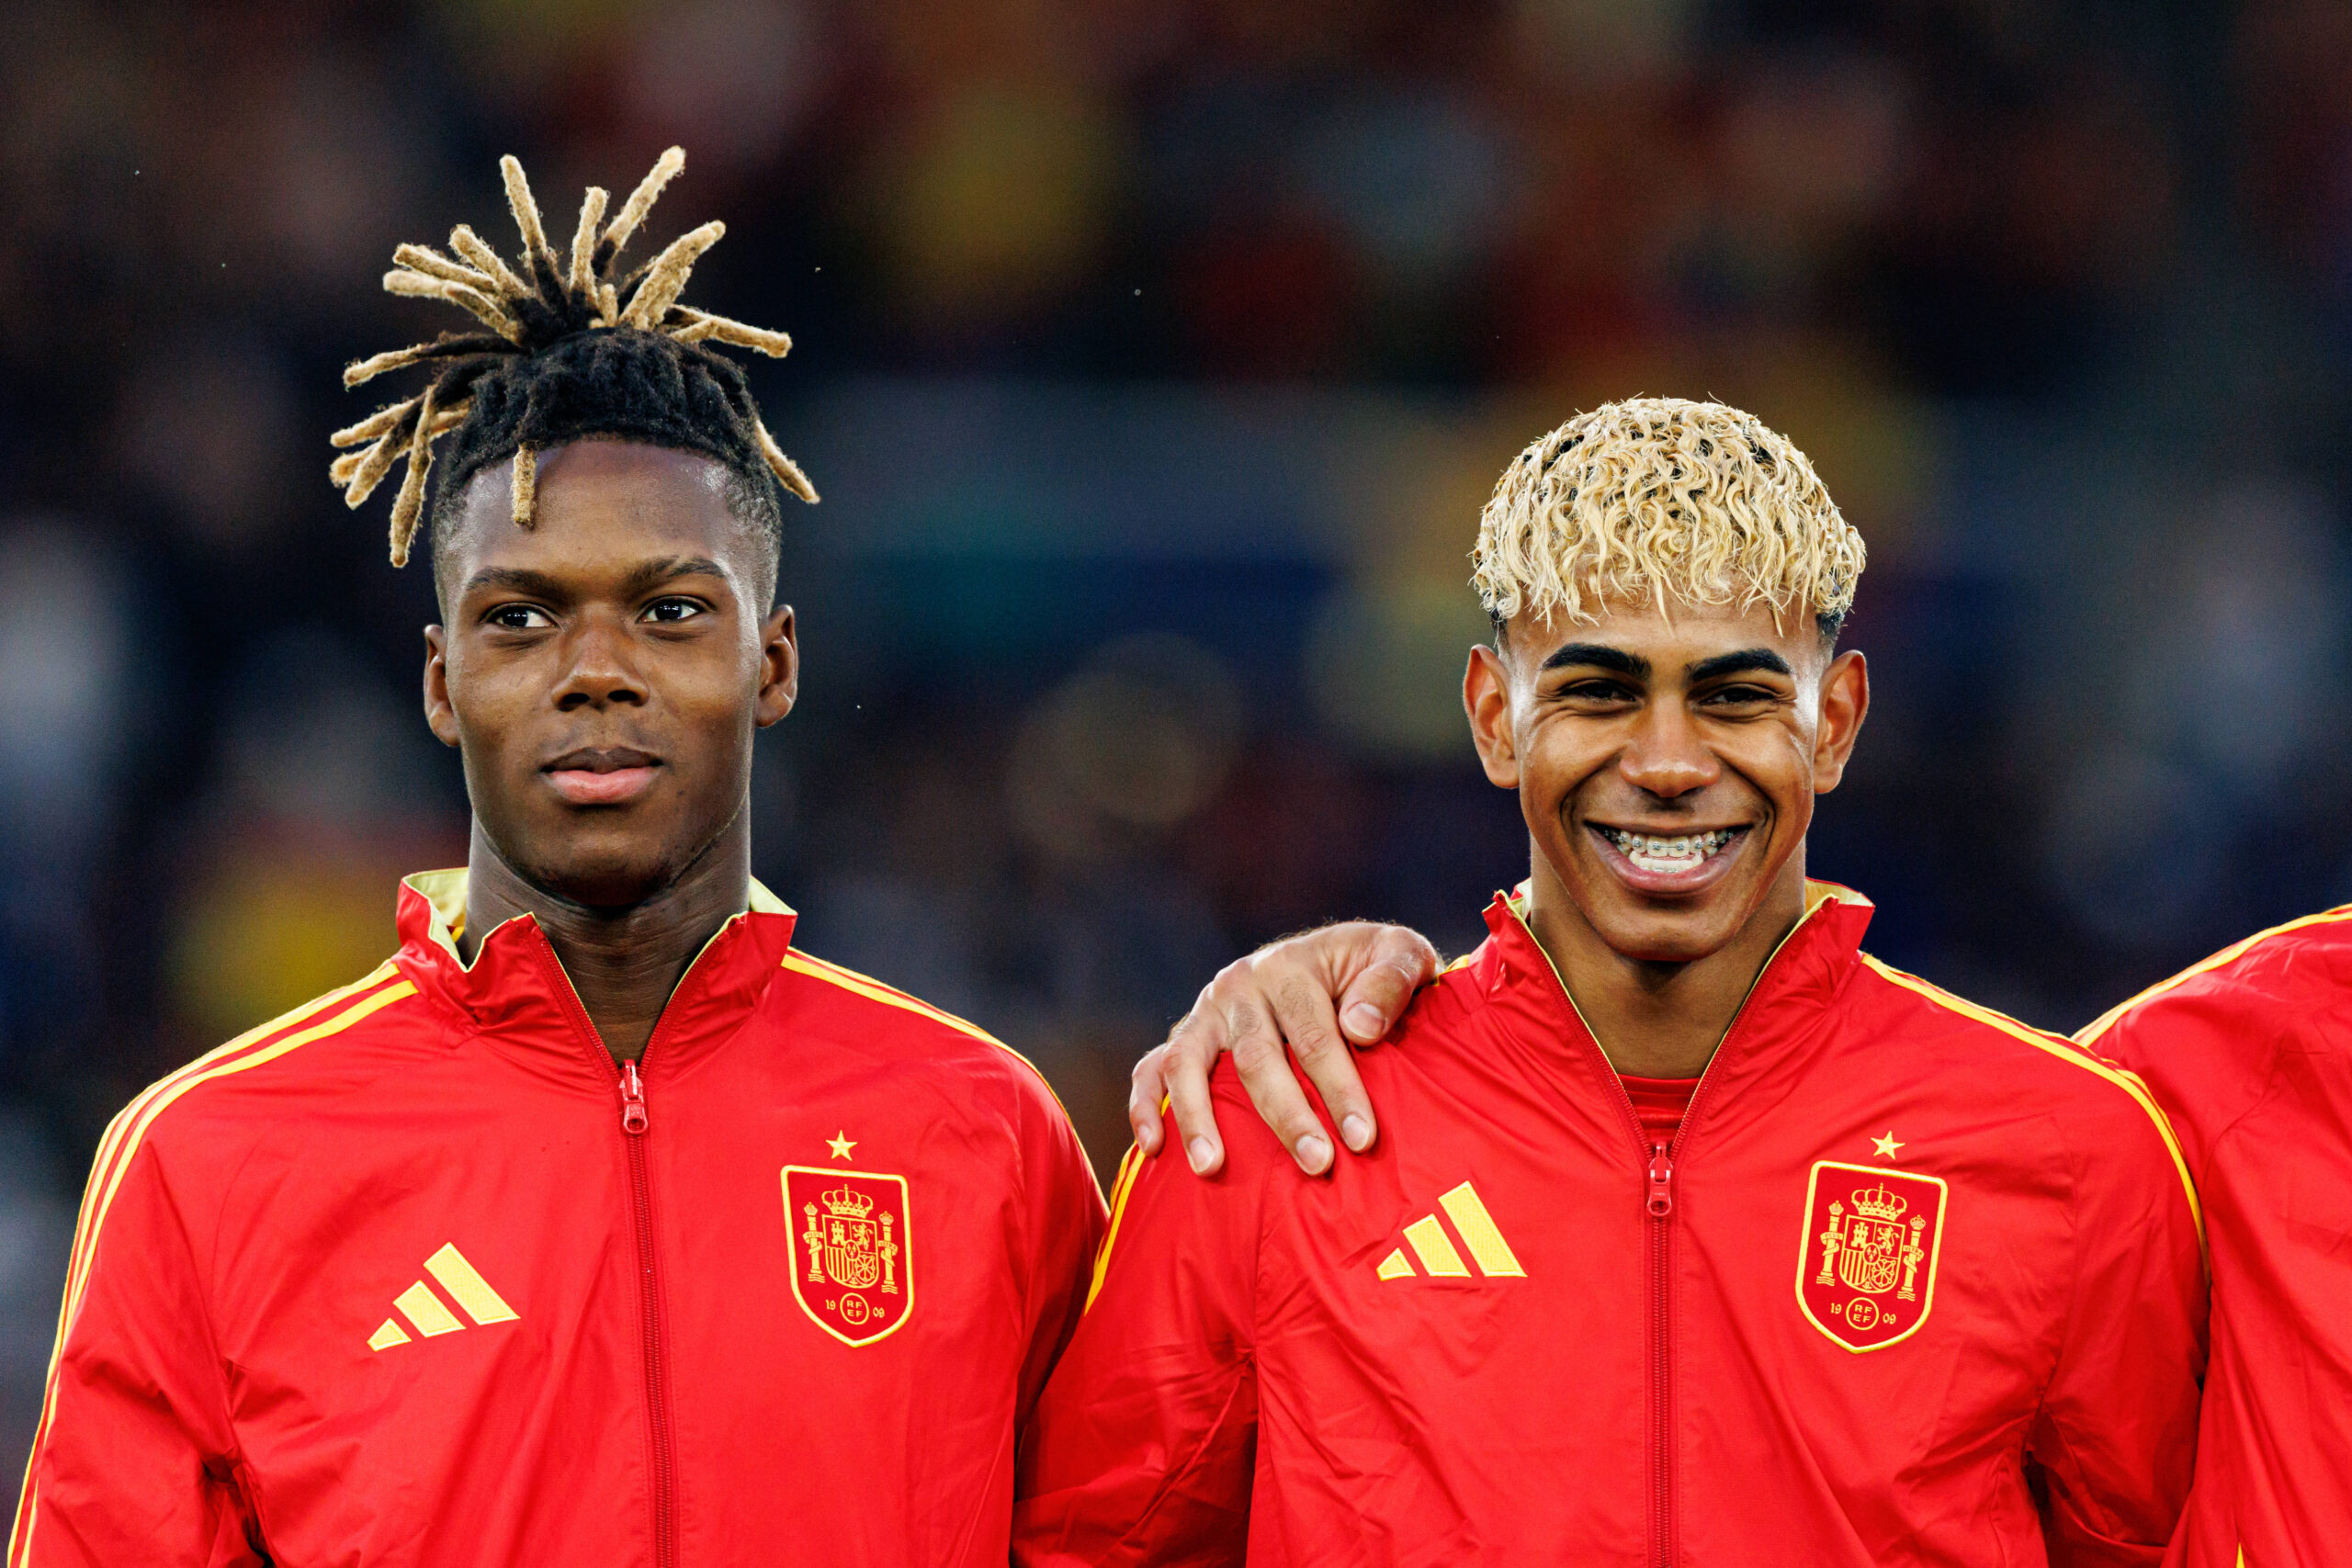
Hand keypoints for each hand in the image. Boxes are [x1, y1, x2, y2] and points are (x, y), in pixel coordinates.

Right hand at [1130, 922, 1437, 1176]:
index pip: (1312, 1033)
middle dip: (1287, 1116)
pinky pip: (1152, 1069)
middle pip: (1256, 1058)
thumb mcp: (1401, 954)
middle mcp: (1240, 985)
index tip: (1362, 1137)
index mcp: (1291, 965)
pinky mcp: (1186, 1037)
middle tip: (1317, 1163)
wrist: (1338, 962)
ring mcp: (1207, 1012)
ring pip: (1189, 1065)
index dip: (1338, 1086)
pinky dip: (1145, 1105)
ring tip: (1213, 1167)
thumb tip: (1360, 1027)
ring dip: (1198, 1117)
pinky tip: (1153, 1147)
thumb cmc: (1375, 972)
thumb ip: (1391, 981)